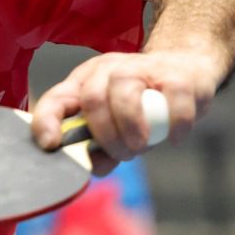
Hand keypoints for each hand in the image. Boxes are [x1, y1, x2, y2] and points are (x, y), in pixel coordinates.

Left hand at [30, 48, 224, 174]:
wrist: (186, 71)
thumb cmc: (144, 104)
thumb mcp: (117, 127)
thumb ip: (103, 148)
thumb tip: (93, 167)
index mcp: (86, 82)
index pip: (57, 98)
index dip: (48, 120)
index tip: (50, 144)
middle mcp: (109, 70)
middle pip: (93, 98)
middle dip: (105, 136)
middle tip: (124, 154)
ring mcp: (142, 67)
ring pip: (125, 91)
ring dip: (131, 128)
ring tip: (141, 145)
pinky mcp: (176, 74)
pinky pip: (172, 98)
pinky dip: (174, 125)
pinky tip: (174, 138)